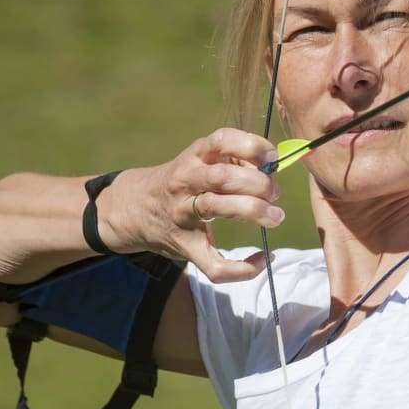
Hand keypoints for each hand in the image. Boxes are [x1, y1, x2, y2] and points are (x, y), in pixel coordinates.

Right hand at [105, 128, 284, 282]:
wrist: (133, 209)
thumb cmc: (183, 183)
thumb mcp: (200, 162)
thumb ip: (234, 163)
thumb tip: (272, 170)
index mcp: (194, 157)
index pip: (221, 141)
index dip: (251, 147)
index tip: (271, 159)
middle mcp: (184, 181)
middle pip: (222, 177)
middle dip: (258, 184)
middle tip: (274, 194)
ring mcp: (182, 213)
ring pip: (216, 207)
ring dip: (253, 210)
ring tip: (274, 216)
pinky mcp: (184, 245)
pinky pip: (213, 263)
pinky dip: (243, 267)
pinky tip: (261, 260)